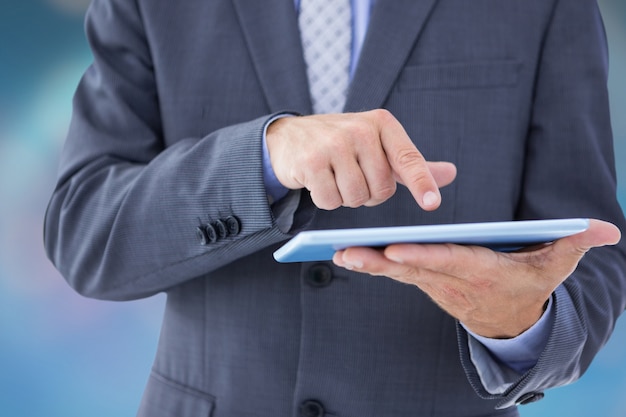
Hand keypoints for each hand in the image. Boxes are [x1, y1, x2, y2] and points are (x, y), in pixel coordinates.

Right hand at [266, 110, 456, 209]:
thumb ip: (410, 164)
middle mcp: (360, 130)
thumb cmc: (343, 146)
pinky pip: (330, 201)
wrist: (291, 137)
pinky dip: (325, 200)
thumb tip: (450, 174)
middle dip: (369, 195)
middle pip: (380, 190)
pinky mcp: (310, 161)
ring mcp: (333, 144)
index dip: (421, 183)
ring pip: (355, 198)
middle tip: (353, 177)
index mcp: (382, 123)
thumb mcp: (378, 147)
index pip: (408, 158)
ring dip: (346, 198)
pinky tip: (317, 181)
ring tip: (335, 177)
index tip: (432, 204)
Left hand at [333, 219, 620, 337]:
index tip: (397, 251)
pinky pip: (394, 274)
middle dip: (381, 261)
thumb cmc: (530, 284)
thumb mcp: (555, 265)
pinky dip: (369, 265)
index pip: (451, 263)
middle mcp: (453, 279)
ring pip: (398, 273)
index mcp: (482, 271)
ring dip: (367, 263)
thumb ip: (574, 244)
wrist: (510, 319)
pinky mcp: (424, 282)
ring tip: (336, 252)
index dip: (425, 258)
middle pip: (414, 268)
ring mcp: (435, 283)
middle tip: (347, 251)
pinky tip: (343, 255)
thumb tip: (608, 230)